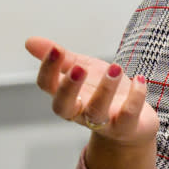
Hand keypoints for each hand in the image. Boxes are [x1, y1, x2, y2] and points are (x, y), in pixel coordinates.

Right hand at [25, 36, 155, 145]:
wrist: (134, 122)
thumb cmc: (104, 92)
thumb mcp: (84, 69)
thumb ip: (62, 58)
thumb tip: (29, 41)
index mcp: (67, 96)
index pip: (47, 86)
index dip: (48, 70)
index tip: (55, 50)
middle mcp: (80, 112)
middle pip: (63, 106)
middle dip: (68, 87)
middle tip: (79, 68)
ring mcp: (102, 122)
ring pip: (96, 111)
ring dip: (105, 90)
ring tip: (116, 67)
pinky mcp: (125, 127)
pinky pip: (127, 116)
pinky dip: (135, 97)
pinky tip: (139, 79)